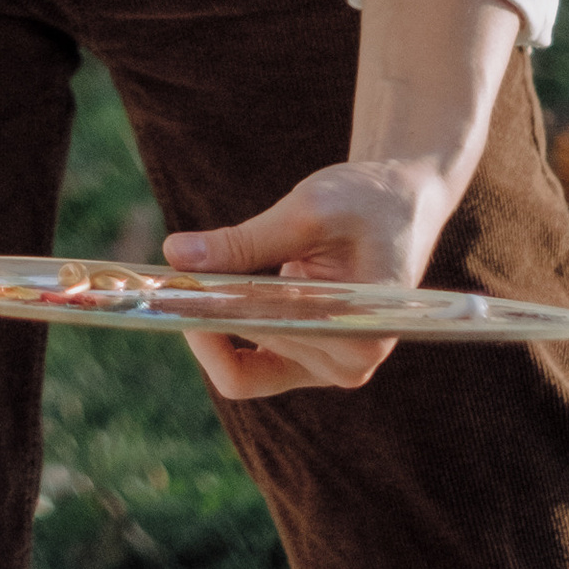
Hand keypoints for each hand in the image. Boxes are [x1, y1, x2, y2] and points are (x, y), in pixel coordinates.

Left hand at [163, 159, 455, 398]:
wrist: (399, 201)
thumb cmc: (365, 202)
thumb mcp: (306, 212)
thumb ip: (243, 241)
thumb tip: (176, 257)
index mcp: (356, 336)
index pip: (262, 345)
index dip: (207, 318)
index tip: (170, 283)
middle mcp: (347, 365)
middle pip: (246, 358)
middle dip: (206, 313)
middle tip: (169, 269)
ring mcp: (329, 366)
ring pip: (242, 363)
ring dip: (213, 319)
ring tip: (190, 270)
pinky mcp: (311, 356)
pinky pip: (251, 358)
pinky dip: (226, 324)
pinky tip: (213, 282)